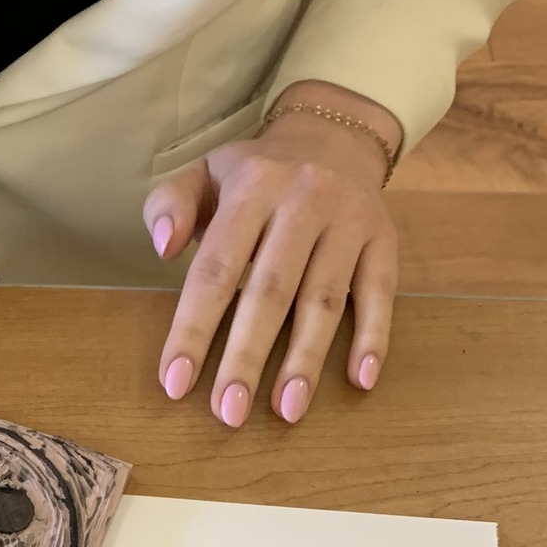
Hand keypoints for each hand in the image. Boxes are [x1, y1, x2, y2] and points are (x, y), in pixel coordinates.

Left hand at [143, 82, 400, 425]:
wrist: (334, 134)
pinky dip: (373, 336)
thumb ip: (170, 206)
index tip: (175, 383)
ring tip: (287, 411)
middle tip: (229, 412)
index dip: (193, 328)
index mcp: (251, 188)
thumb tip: (163, 248)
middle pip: (271, 291)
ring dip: (305, 359)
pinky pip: (379, 292)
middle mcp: (303, 201)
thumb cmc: (255, 174)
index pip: (216, 267)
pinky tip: (359, 379)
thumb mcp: (203, 173)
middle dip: (247, 357)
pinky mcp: (383, 238)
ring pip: (325, 299)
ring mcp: (348, 221)